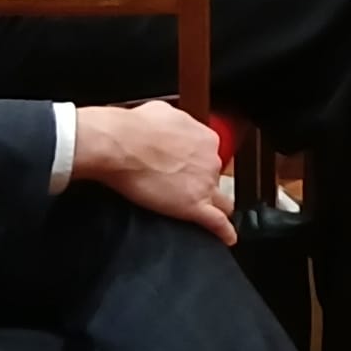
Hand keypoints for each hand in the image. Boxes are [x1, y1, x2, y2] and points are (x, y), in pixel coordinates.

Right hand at [72, 102, 236, 243]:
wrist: (122, 145)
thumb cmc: (137, 127)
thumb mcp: (163, 112)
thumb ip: (177, 122)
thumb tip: (170, 125)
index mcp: (207, 139)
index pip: (209, 156)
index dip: (198, 164)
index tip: (187, 168)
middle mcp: (212, 160)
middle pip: (213, 177)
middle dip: (202, 183)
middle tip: (182, 189)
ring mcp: (205, 184)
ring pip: (219, 200)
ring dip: (212, 206)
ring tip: (206, 215)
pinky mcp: (193, 206)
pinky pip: (216, 222)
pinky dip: (224, 232)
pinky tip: (227, 238)